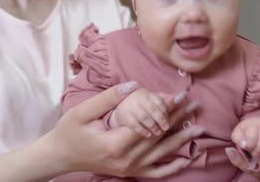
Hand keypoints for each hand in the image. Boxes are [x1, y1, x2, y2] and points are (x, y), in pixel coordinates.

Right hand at [48, 82, 204, 178]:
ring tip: (200, 128)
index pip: (149, 123)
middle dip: (178, 119)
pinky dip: (172, 167)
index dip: (166, 109)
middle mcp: (126, 159)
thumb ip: (109, 98)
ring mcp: (129, 168)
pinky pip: (155, 173)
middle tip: (194, 103)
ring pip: (162, 154)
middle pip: (159, 136)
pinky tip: (186, 159)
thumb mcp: (83, 111)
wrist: (60, 156)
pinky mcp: (129, 172)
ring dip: (182, 139)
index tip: (179, 95)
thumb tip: (133, 86)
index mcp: (115, 143)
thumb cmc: (69, 131)